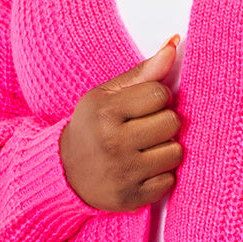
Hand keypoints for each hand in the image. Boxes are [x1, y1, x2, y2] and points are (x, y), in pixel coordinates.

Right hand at [59, 38, 183, 211]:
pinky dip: (160, 175)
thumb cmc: (93, 126)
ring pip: (176, 152)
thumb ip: (144, 72)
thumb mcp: (108, 95)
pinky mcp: (132, 198)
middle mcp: (113, 143)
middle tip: (143, 128)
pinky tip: (142, 170)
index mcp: (105, 112)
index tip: (142, 107)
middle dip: (163, 123)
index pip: (161, 94)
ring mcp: (123, 173)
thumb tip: (176, 43)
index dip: (157, 98)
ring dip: (165, 149)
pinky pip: (170, 181)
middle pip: (172, 123)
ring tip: (144, 149)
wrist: (66, 171)